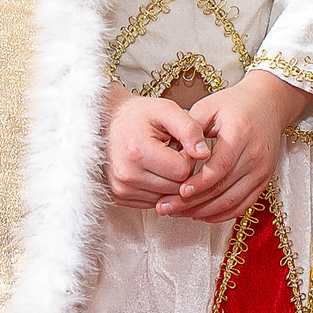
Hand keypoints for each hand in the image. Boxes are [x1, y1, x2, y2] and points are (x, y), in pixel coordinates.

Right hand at [105, 86, 205, 208]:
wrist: (108, 122)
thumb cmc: (139, 115)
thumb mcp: (167, 110)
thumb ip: (190, 129)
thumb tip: (204, 154)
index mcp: (138, 151)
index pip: (182, 170)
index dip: (188, 156)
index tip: (180, 143)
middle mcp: (127, 175)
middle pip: (176, 187)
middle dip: (181, 170)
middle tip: (171, 150)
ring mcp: (122, 189)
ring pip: (166, 197)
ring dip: (170, 181)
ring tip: (161, 158)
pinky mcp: (120, 197)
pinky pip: (154, 202)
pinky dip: (158, 188)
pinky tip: (152, 170)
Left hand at [167, 71, 312, 222]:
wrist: (268, 103)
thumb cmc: (235, 104)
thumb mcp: (209, 107)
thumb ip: (190, 131)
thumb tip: (174, 158)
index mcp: (241, 134)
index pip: (220, 167)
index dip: (199, 182)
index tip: (179, 191)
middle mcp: (255, 155)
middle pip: (223, 188)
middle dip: (193, 202)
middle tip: (167, 207)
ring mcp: (262, 171)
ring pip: (232, 202)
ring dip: (203, 212)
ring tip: (178, 213)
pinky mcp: (264, 181)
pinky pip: (242, 205)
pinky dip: (220, 214)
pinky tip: (200, 214)